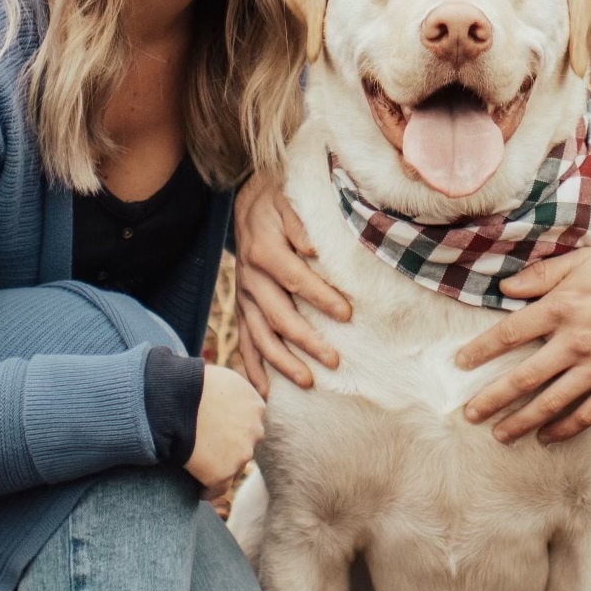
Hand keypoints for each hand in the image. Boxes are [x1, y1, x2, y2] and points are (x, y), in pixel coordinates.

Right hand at [187, 363, 266, 490]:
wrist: (172, 401)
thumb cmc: (189, 383)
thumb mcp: (221, 378)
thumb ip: (233, 393)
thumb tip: (228, 402)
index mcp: (256, 405)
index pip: (249, 423)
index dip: (231, 428)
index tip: (215, 431)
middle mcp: (255, 430)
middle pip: (244, 445)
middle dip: (229, 448)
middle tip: (205, 450)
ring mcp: (241, 454)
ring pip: (233, 467)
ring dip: (219, 469)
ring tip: (199, 469)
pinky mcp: (222, 474)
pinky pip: (217, 489)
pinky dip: (207, 490)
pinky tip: (196, 489)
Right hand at [233, 171, 350, 391]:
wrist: (247, 202)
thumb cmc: (277, 202)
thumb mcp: (288, 199)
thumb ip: (299, 222)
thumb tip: (312, 248)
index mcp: (263, 251)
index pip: (295, 279)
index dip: (319, 298)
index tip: (347, 314)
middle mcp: (250, 278)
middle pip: (278, 315)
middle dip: (305, 340)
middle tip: (333, 361)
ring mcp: (245, 296)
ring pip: (259, 335)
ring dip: (281, 361)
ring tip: (306, 382)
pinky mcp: (243, 307)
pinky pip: (245, 341)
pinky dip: (253, 367)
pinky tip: (265, 391)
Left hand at [455, 245, 590, 443]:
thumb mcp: (583, 261)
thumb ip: (542, 276)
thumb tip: (505, 288)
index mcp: (561, 308)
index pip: (509, 334)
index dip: (481, 351)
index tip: (460, 364)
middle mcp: (574, 342)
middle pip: (523, 378)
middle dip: (492, 399)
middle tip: (468, 414)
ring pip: (551, 403)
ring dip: (521, 422)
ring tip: (500, 436)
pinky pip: (587, 413)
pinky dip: (564, 428)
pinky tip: (546, 437)